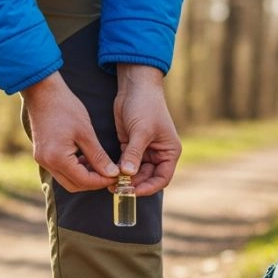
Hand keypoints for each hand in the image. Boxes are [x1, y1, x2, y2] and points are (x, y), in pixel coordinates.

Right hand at [21, 72, 118, 191]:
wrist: (42, 92)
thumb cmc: (65, 107)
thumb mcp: (86, 132)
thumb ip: (98, 156)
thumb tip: (112, 173)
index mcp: (57, 158)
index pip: (83, 181)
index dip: (101, 181)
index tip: (116, 175)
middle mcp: (47, 163)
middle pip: (74, 185)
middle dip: (93, 182)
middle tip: (109, 173)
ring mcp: (42, 159)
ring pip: (66, 179)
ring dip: (84, 176)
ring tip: (100, 165)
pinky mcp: (42, 155)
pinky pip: (60, 170)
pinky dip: (74, 169)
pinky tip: (86, 158)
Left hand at [114, 64, 180, 196]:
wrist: (135, 86)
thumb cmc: (146, 105)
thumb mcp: (141, 130)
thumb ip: (135, 153)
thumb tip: (127, 174)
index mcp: (169, 152)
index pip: (162, 178)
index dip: (148, 188)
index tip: (133, 192)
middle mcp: (158, 154)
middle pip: (147, 178)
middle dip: (133, 184)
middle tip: (117, 189)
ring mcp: (144, 151)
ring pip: (134, 173)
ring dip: (124, 179)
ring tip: (110, 183)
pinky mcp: (130, 146)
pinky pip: (124, 164)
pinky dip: (117, 169)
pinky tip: (108, 173)